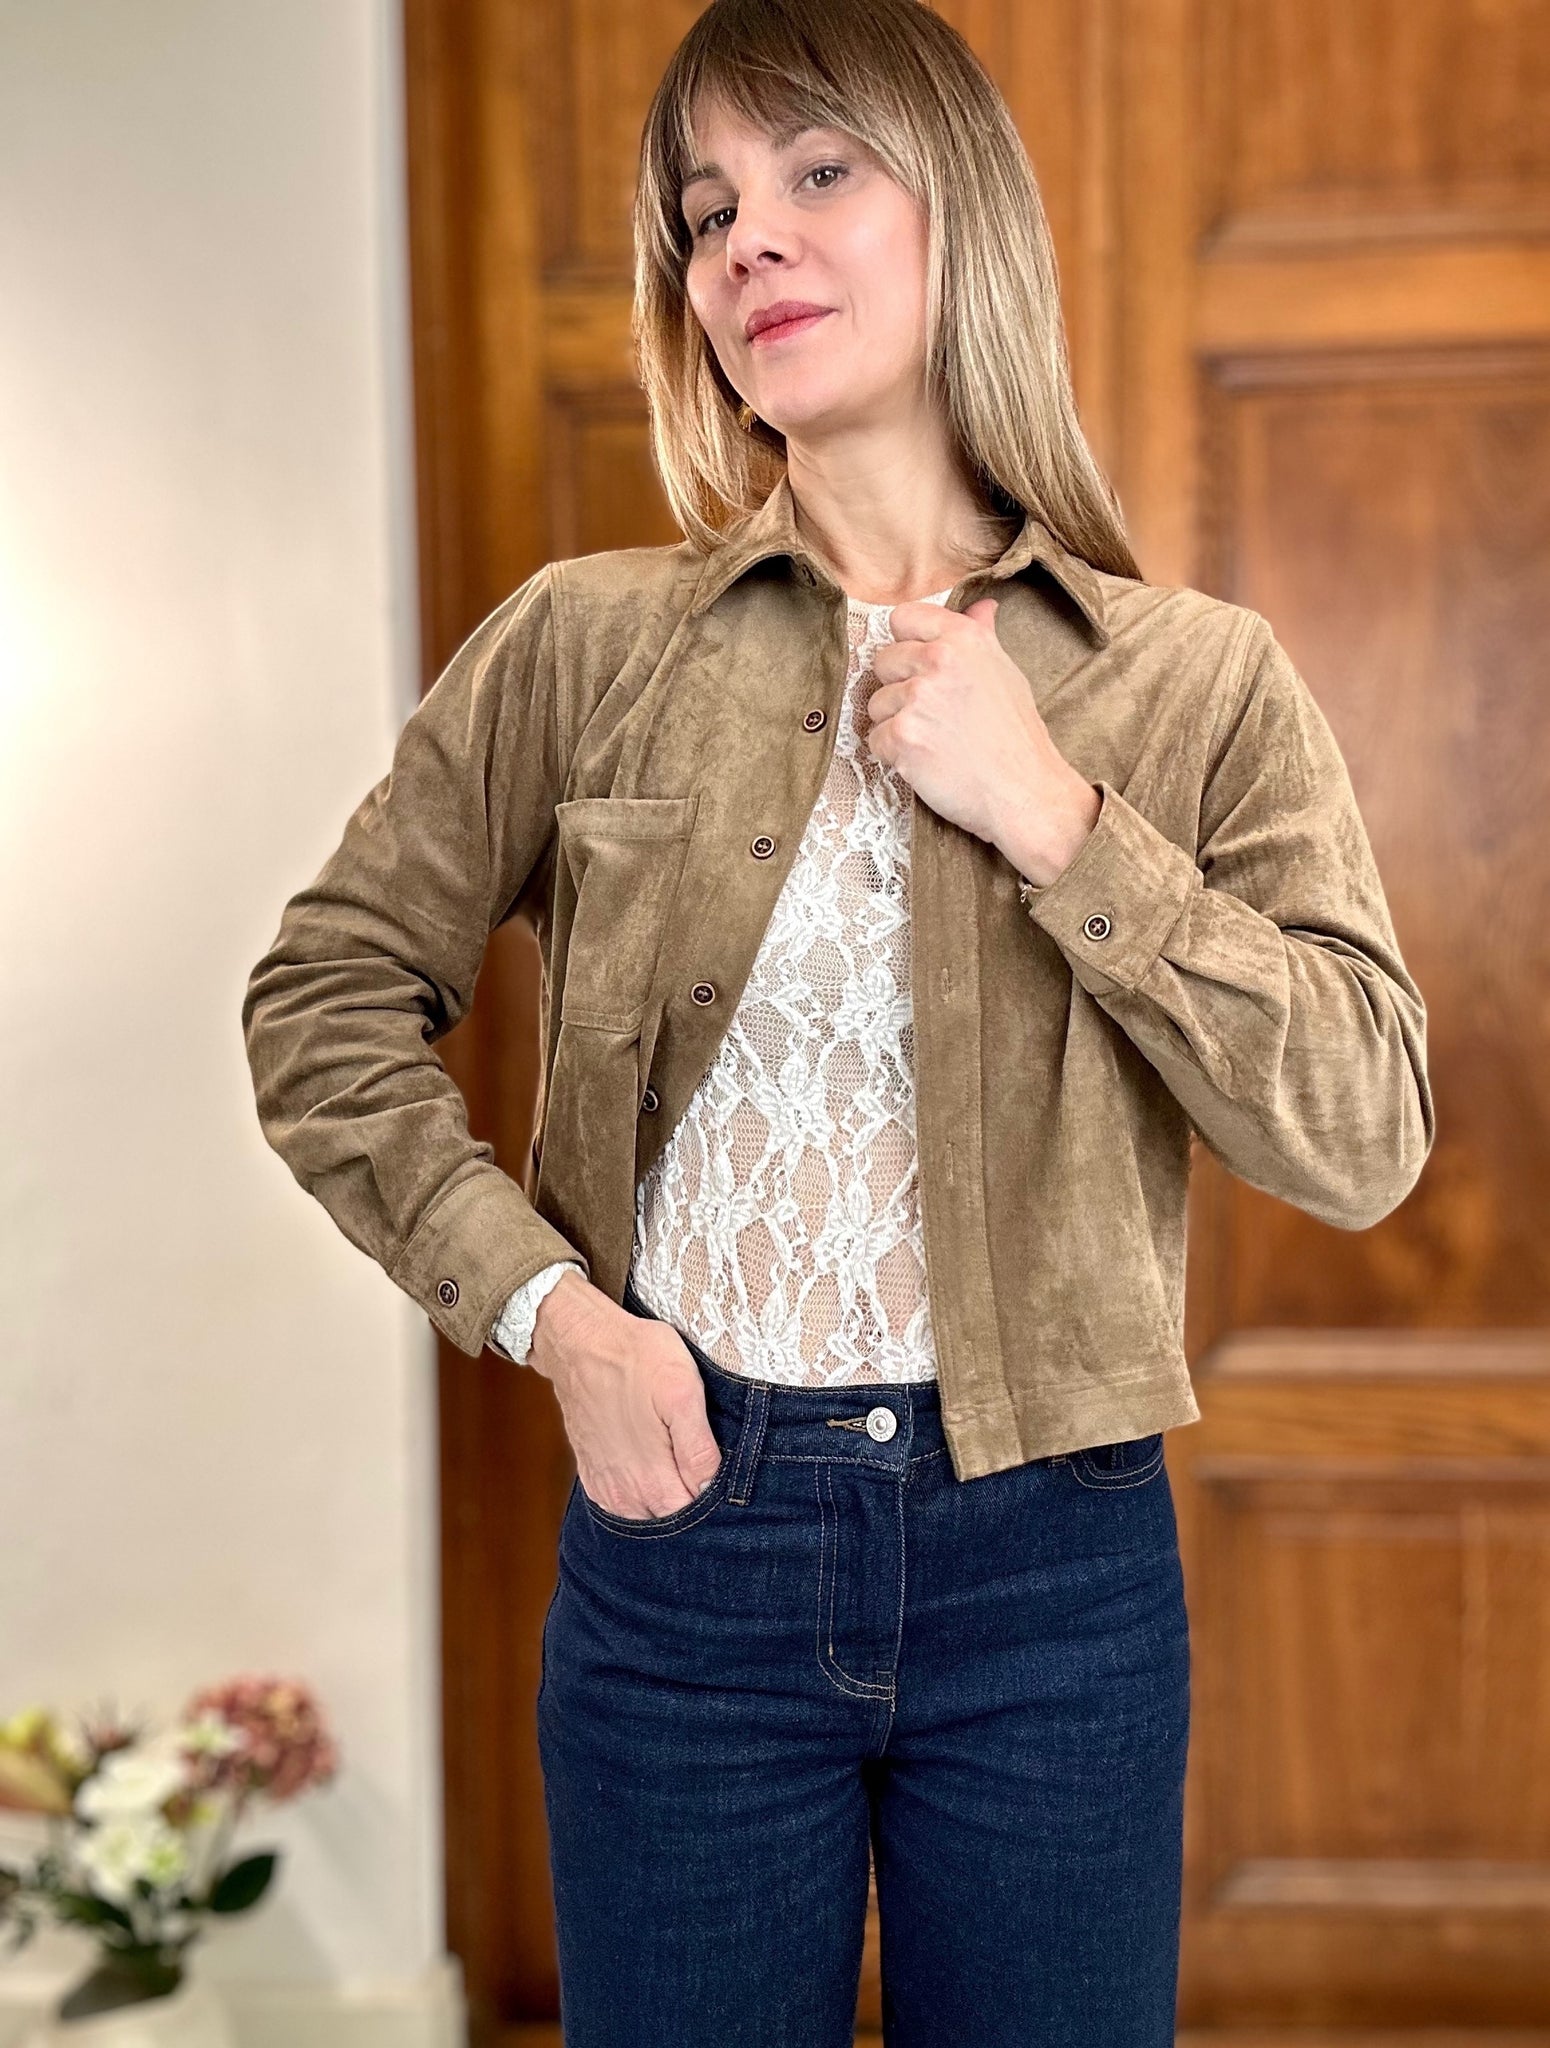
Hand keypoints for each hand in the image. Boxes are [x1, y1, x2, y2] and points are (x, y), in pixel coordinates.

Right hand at [527, 1270, 722, 1517]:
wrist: (579, 1342)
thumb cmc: (635, 1357)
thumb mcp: (682, 1390)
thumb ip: (698, 1446)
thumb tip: (712, 1487)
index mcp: (653, 1483)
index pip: (695, 1520)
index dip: (715, 1503)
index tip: (724, 1478)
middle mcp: (625, 1497)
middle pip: (671, 1522)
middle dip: (693, 1505)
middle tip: (704, 1467)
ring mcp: (605, 1488)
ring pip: (647, 1515)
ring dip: (667, 1500)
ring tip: (681, 1465)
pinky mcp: (592, 1474)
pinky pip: (624, 1503)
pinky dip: (642, 1494)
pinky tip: (653, 1466)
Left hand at [866, 596, 1100, 887]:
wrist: (1025, 793)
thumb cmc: (1017, 736)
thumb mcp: (1006, 673)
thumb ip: (981, 636)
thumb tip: (983, 605)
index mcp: (962, 638)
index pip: (903, 617)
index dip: (907, 644)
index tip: (922, 668)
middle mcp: (937, 660)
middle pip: (882, 661)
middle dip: (899, 688)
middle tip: (935, 715)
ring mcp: (917, 698)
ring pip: (876, 704)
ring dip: (896, 724)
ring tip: (935, 741)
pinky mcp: (902, 737)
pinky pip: (875, 740)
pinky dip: (893, 755)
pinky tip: (926, 761)